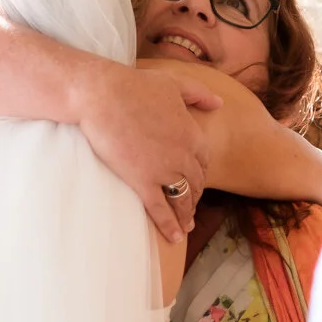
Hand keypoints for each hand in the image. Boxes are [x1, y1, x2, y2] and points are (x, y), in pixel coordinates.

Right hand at [75, 62, 221, 240]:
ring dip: (186, 216)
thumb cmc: (134, 86)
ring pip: (182, 200)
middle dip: (195, 198)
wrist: (101, 95)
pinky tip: (174, 237)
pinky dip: (169, 226)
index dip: (201, 175)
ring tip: (186, 227)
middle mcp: (183, 155)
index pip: (204, 162)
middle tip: (190, 208)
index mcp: (192, 134)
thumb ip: (199, 94)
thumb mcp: (174, 84)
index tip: (196, 182)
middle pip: (196, 184)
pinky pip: (160, 210)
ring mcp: (163, 170)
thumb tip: (219, 103)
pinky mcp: (142, 181)